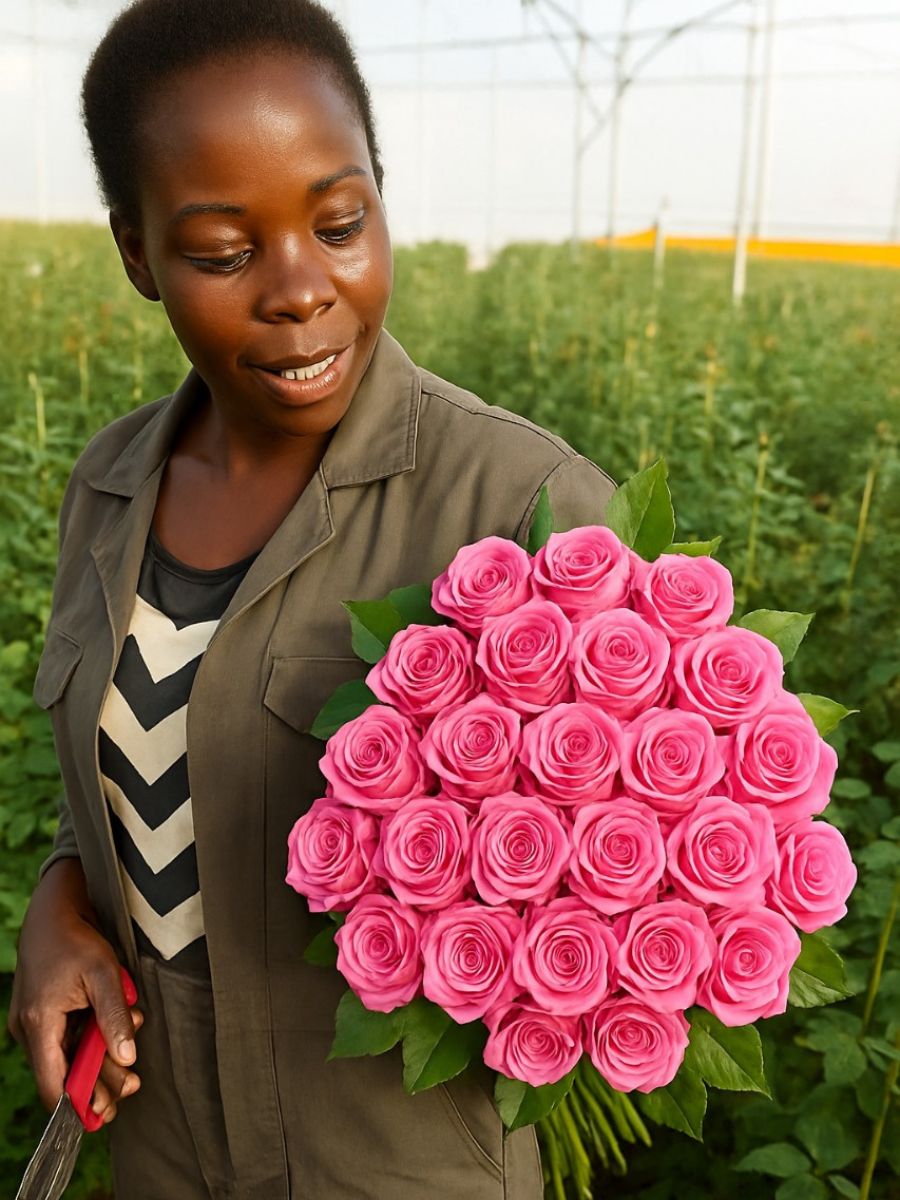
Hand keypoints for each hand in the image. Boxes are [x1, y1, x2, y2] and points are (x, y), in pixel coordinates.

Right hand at [9, 858, 143, 1123]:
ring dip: (100, 1055)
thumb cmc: (76, 938)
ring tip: (131, 1057)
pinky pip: (67, 1037)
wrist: (53, 910)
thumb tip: (126, 1058)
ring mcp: (34, 1022)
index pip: (53, 1083)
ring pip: (69, 1054)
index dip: (78, 1103)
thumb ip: (114, 1017)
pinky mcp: (44, 1013)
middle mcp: (30, 1029)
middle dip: (99, 1080)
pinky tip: (121, 1024)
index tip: (105, 1114)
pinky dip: (92, 1036)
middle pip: (65, 1072)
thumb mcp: (103, 974)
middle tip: (133, 1086)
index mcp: (39, 1024)